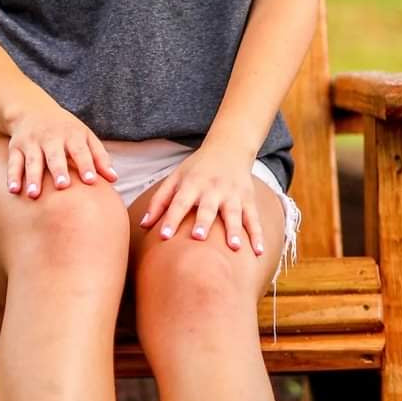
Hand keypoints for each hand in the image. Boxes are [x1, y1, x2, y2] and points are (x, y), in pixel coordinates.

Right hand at [4, 99, 117, 198]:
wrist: (32, 109)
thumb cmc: (66, 130)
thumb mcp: (85, 136)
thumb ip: (99, 157)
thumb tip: (114, 179)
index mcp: (72, 135)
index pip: (80, 150)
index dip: (86, 164)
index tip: (91, 181)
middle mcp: (51, 138)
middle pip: (55, 155)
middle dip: (58, 169)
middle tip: (62, 186)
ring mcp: (32, 142)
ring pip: (32, 160)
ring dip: (33, 177)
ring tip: (34, 195)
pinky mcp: (16, 147)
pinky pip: (14, 162)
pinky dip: (12, 176)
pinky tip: (13, 190)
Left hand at [138, 144, 264, 254]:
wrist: (228, 148)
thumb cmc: (196, 169)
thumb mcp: (175, 178)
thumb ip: (159, 201)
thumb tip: (143, 226)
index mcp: (192, 184)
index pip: (179, 202)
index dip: (171, 218)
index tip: (164, 236)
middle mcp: (212, 188)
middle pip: (207, 207)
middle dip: (203, 222)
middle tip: (198, 237)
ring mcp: (232, 194)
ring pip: (234, 213)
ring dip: (234, 230)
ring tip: (234, 247)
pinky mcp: (248, 199)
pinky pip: (254, 218)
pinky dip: (257, 234)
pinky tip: (258, 251)